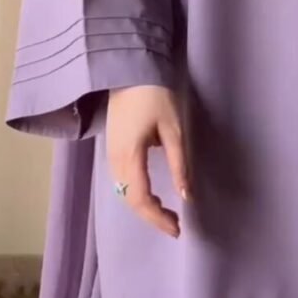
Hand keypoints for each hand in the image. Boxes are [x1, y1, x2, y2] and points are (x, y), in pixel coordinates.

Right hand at [107, 85, 190, 237]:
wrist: (131, 69)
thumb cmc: (156, 96)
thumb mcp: (173, 129)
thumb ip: (179, 164)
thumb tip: (187, 195)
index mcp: (130, 156)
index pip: (141, 200)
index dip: (158, 219)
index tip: (178, 229)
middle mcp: (115, 160)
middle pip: (130, 200)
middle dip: (151, 217)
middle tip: (175, 224)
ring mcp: (110, 153)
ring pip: (124, 191)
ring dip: (143, 206)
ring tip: (166, 212)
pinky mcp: (112, 146)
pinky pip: (121, 180)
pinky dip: (136, 192)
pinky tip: (151, 192)